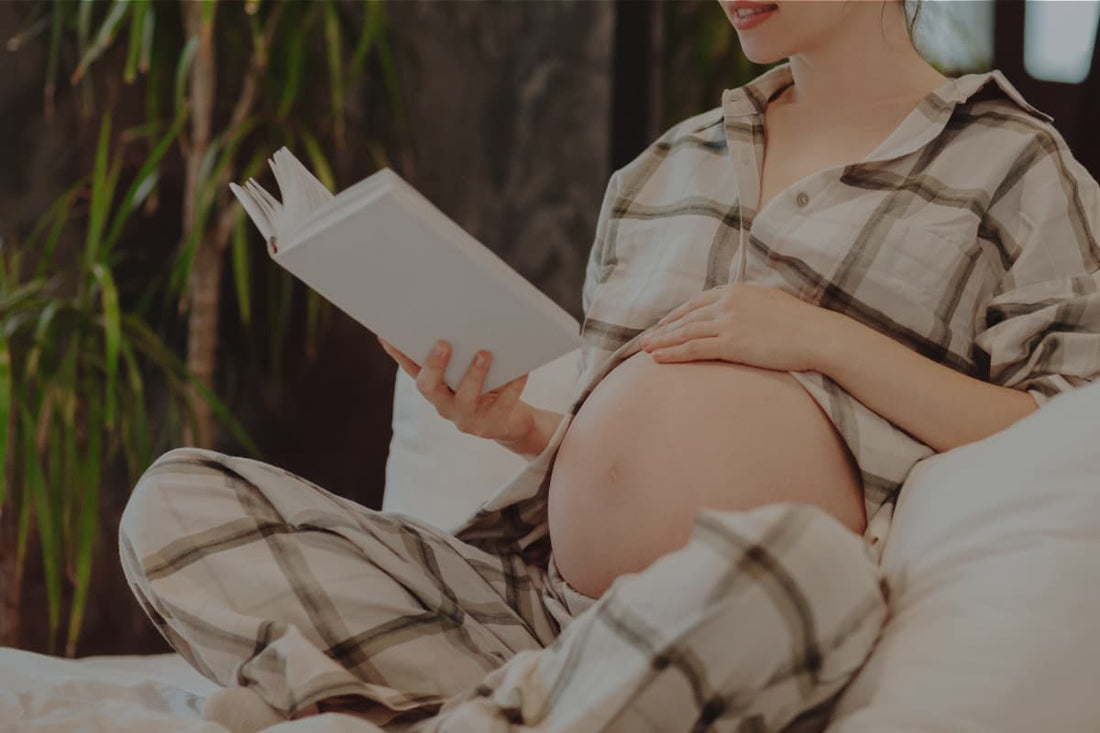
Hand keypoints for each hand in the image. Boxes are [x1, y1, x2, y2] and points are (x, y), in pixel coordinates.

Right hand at [378, 336, 534, 444]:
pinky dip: (512, 386)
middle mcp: (444, 406)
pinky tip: (521, 370)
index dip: (398, 354)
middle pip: (429, 387)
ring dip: (474, 374)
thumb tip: (457, 313)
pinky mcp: (492, 426)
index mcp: (436, 389)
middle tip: (443, 343)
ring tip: (484, 353)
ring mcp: (467, 419)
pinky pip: (503, 405)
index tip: (386, 334)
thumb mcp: (468, 370)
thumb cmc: (488, 387)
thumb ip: (461, 351)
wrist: (513, 424)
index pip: (411, 369)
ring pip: (465, 397)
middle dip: (434, 365)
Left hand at [639, 283, 833, 371]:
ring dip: (662, 341)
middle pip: (686, 316)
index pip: (698, 302)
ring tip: (644, 350)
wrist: (817, 335)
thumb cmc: (801, 323)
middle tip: (646, 339)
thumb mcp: (771, 301)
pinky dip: (673, 354)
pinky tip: (658, 359)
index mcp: (737, 290)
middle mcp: (728, 303)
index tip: (664, 324)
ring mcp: (728, 322)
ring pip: (685, 332)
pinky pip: (693, 349)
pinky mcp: (731, 343)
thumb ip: (750, 304)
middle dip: (664, 329)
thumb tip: (743, 311)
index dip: (677, 314)